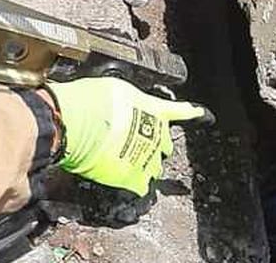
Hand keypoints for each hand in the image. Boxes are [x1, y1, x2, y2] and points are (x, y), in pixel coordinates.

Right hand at [46, 78, 210, 195]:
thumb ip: (131, 101)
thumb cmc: (91, 100)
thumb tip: (129, 105)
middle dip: (155, 142)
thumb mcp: (117, 89)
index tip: (200, 113)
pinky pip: (142, 185)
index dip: (190, 113)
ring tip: (128, 161)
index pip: (178, 111)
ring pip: (155, 166)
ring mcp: (147, 157)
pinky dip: (136, 184)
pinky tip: (131, 183)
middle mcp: (156, 133)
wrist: (75, 120)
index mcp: (154, 109)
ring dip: (145, 163)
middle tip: (137, 140)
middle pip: (165, 143)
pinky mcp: (133, 176)